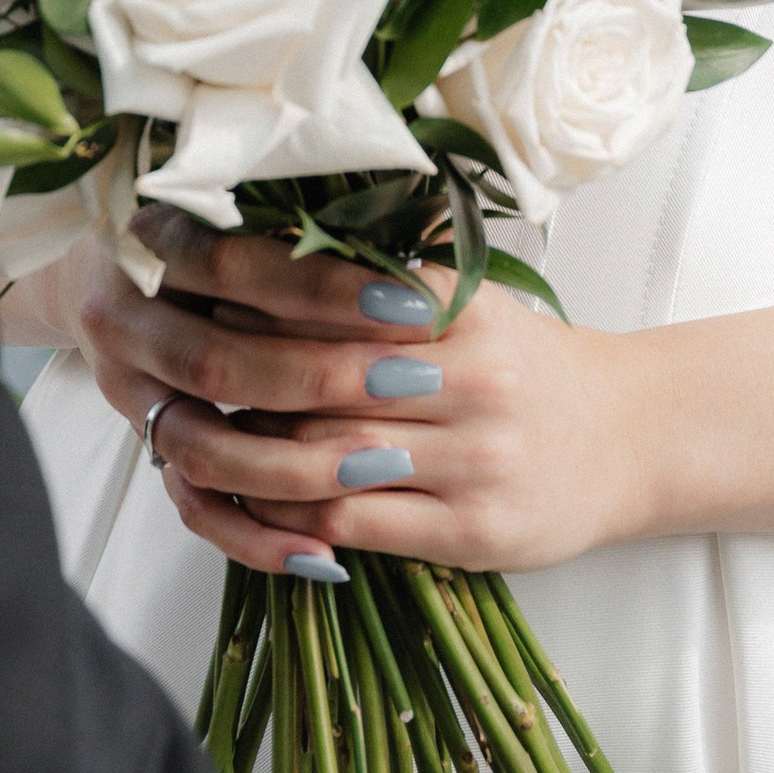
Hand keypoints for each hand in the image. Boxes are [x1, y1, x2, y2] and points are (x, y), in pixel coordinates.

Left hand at [75, 209, 645, 579]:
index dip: (229, 263)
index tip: (157, 242)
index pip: (320, 282)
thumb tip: (251, 240)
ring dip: (232, 454)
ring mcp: (472, 459)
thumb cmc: (522, 360)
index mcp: (454, 304)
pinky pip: (355, 527)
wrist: (631, 436)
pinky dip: (286, 520)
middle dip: (211, 364)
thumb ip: (377, 273)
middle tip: (142, 352)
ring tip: (174, 437)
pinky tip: (241, 502)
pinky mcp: (474, 532)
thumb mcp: (466, 296)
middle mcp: (466, 376)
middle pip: (306, 372)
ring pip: (319, 459)